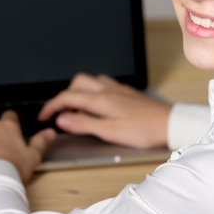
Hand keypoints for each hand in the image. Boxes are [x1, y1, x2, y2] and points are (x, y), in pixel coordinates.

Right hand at [38, 73, 172, 148]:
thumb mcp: (109, 131)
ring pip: (91, 82)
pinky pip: (103, 85)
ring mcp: (118, 89)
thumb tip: (63, 119)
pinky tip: (98, 105)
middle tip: (59, 112)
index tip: (43, 117)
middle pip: (77, 83)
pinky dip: (93, 92)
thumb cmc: (144, 129)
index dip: (51, 106)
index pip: (67, 97)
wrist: (170, 123)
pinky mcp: (127, 93)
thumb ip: (84, 124)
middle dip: (64, 95)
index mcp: (101, 99)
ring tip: (76, 108)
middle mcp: (108, 90)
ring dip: (78, 92)